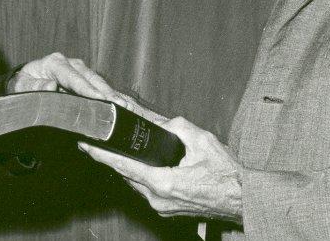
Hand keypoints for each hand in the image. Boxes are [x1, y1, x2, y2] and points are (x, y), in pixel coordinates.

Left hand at [8, 52, 132, 106]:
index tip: (99, 98)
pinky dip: (110, 95)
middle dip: (106, 91)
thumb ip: (33, 87)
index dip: (87, 88)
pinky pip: (98, 86)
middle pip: (90, 78)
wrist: (23, 81)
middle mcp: (70, 63)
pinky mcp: (84, 78)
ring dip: (111, 94)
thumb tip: (50, 86)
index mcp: (54, 63)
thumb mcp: (21, 86)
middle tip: (120, 105)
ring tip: (125, 106)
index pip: (73, 76)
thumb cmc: (22, 84)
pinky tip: (122, 104)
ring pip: (97, 81)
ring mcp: (78, 70)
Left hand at [80, 116, 242, 223]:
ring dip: (127, 168)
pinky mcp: (168, 210)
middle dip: (112, 158)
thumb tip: (156, 120)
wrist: (242, 199)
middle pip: (127, 176)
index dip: (102, 155)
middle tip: (98, 140)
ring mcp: (163, 208)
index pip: (124, 167)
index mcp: (164, 183)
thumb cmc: (225, 174)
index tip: (86, 144)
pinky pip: (147, 191)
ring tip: (114, 149)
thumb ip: (174, 126)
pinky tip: (138, 164)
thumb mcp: (200, 140)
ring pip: (136, 184)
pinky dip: (141, 176)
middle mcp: (159, 199)